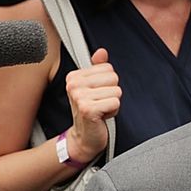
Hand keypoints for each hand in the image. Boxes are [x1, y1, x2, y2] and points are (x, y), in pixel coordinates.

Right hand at [65, 47, 120, 164]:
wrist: (84, 138)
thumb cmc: (90, 112)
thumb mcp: (94, 88)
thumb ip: (98, 68)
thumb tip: (101, 52)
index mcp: (74, 76)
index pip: (108, 68)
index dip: (108, 84)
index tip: (98, 95)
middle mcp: (74, 85)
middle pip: (113, 78)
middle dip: (112, 93)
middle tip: (100, 104)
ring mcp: (79, 97)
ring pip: (116, 91)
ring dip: (112, 103)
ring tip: (101, 110)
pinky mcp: (87, 109)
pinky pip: (115, 102)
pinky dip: (113, 111)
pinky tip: (102, 117)